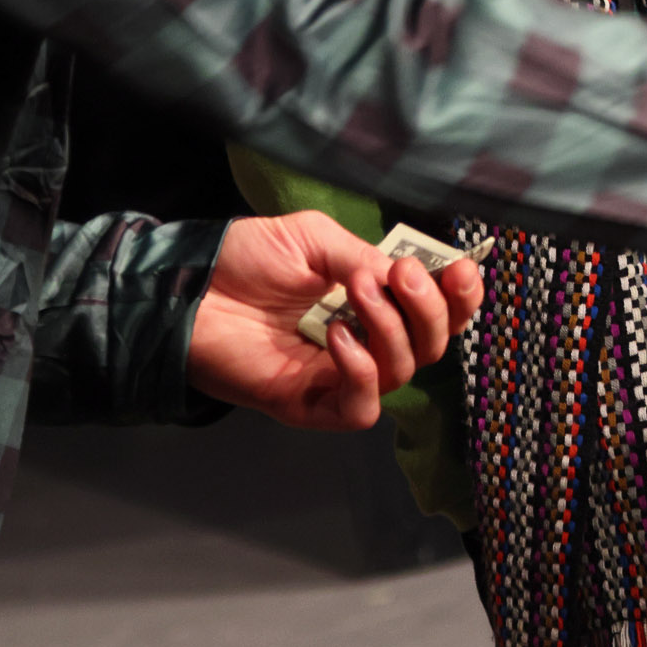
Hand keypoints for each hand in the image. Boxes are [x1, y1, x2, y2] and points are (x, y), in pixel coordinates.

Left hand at [182, 211, 482, 432]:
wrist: (187, 287)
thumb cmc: (243, 260)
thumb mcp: (314, 238)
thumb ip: (364, 255)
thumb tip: (403, 275)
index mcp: (372, 302)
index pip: (437, 313)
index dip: (460, 298)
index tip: (460, 270)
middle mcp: (365, 341)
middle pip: (432, 346)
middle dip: (429, 310)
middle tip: (399, 276)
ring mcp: (338, 376)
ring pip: (403, 373)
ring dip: (390, 329)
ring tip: (355, 293)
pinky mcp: (310, 404)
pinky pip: (362, 407)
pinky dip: (362, 372)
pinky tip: (339, 339)